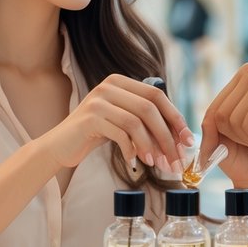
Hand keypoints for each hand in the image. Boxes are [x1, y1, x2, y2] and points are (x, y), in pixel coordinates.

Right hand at [46, 75, 192, 170]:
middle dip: (167, 136)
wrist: (60, 146)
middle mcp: (110, 85)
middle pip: (150, 108)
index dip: (175, 117)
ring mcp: (98, 99)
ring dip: (152, 146)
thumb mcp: (122, 122)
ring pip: (137, 121)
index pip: (157, 95)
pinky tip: (135, 162)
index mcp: (121, 82)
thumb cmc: (95, 135)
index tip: (187, 140)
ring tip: (157, 164)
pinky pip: (121, 133)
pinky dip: (132, 149)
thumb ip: (145, 120)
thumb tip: (181, 136)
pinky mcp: (90, 117)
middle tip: (175, 159)